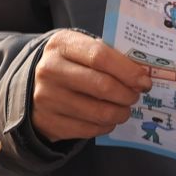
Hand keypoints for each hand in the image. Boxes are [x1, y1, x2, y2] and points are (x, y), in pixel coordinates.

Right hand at [30, 31, 153, 141]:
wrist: (31, 84)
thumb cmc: (68, 64)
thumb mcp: (80, 49)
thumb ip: (107, 56)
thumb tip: (141, 75)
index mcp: (61, 46)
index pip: (100, 57)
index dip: (128, 71)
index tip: (144, 80)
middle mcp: (49, 71)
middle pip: (103, 86)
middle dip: (128, 94)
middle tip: (135, 95)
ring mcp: (47, 99)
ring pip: (100, 113)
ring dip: (120, 113)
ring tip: (123, 109)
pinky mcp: (49, 122)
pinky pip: (90, 130)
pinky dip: (106, 126)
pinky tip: (106, 119)